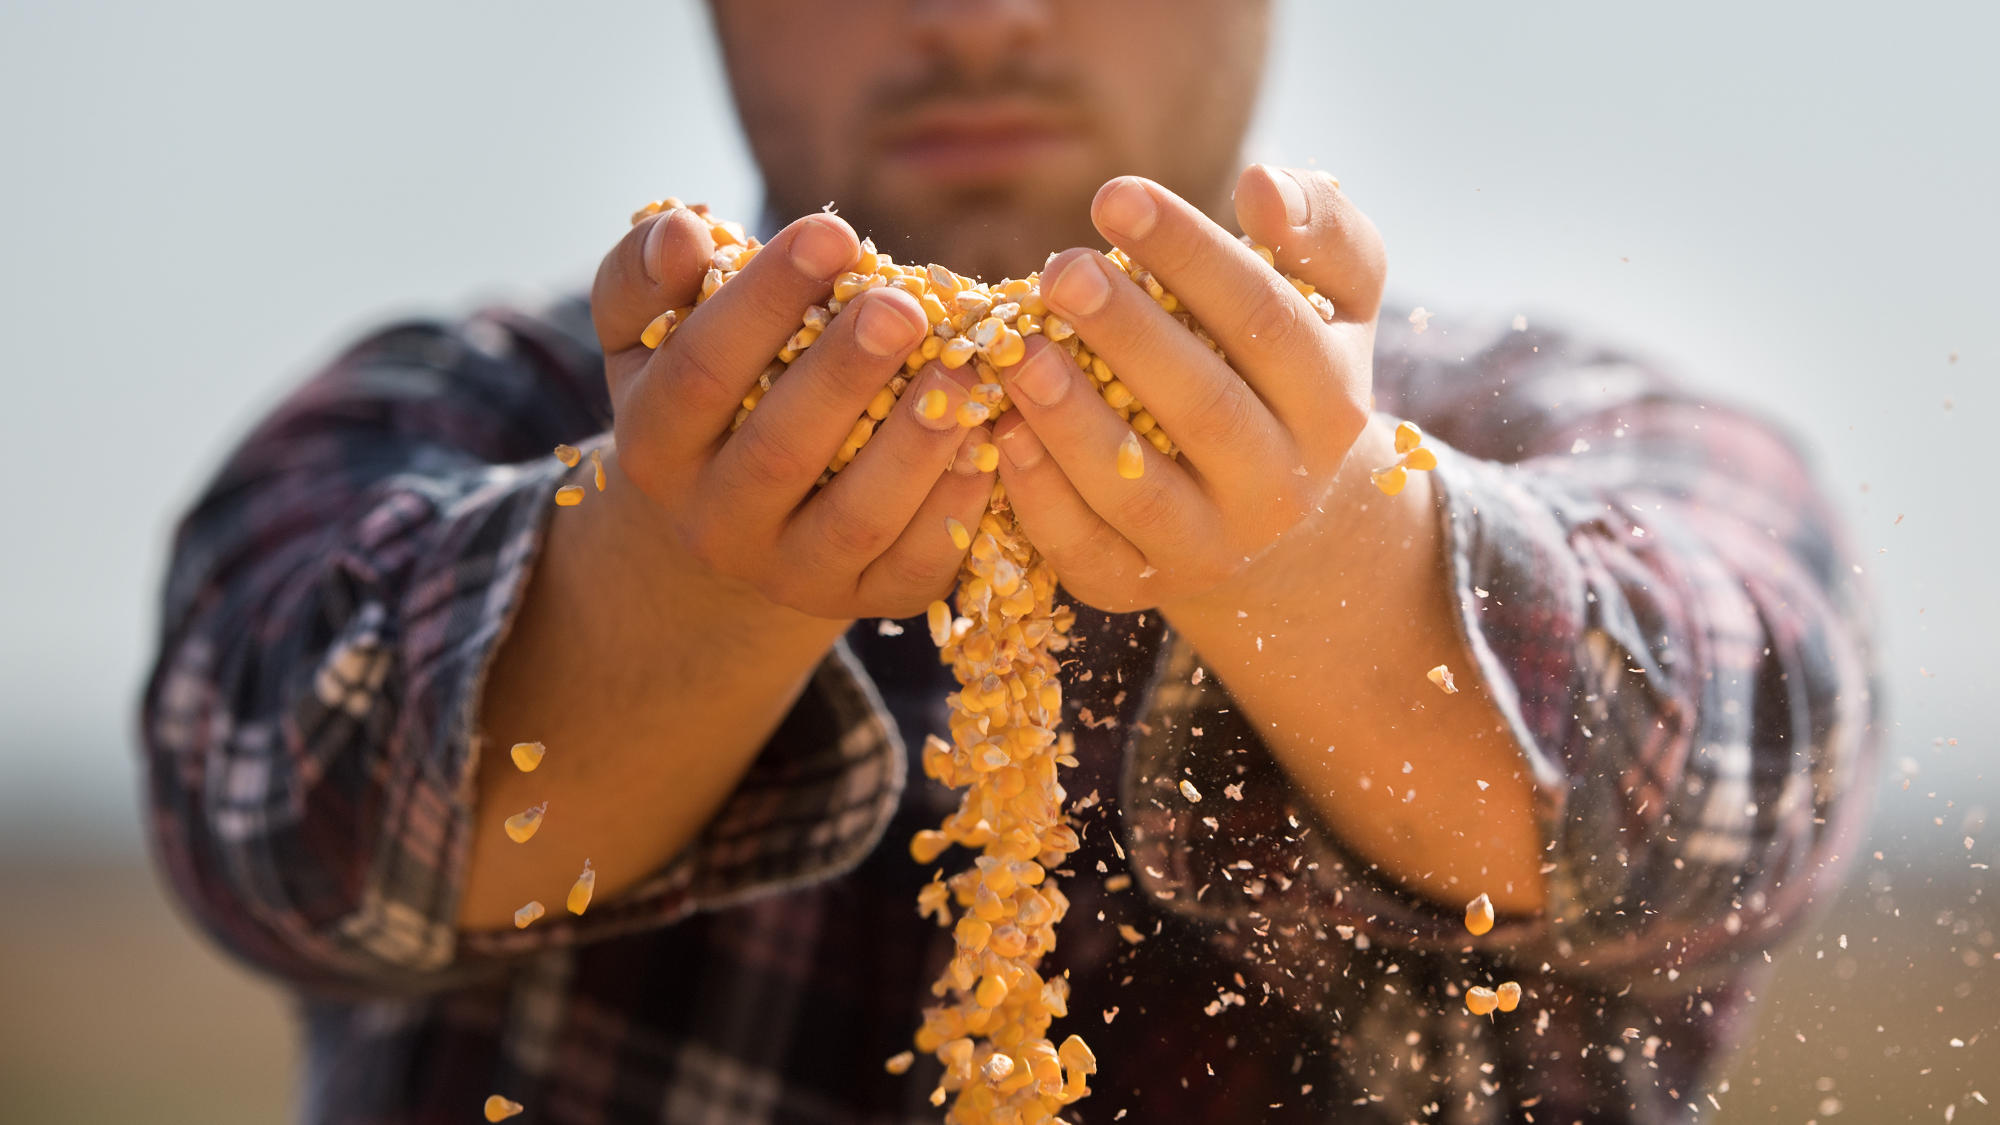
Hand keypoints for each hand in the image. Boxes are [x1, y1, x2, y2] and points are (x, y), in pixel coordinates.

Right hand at [591, 208, 995, 619]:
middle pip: (779, 450)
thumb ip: (648, 275)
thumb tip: (680, 229)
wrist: (734, 516)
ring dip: (913, 444)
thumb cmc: (706, 388)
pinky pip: (914, 565)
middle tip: (904, 306)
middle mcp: (713, 522)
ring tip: (963, 369)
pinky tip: (992, 437)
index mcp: (654, 444)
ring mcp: (790, 572)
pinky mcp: (865, 599)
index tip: (833, 230)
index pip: (700, 369)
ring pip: (854, 518)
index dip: (765, 300)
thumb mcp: (650, 332)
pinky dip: (957, 505)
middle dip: (845, 372)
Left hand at [989, 165, 1386, 612]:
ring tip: (1018, 350)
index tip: (1114, 195)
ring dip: (1071, 418)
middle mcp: (1279, 486)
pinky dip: (1037, 495)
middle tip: (1059, 269)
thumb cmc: (1284, 368)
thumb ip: (1318, 228)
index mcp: (1331, 402)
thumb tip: (1260, 185)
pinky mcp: (1136, 587)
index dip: (1189, 254)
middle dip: (1126, 333)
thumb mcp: (1333, 298)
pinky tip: (998, 431)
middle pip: (1202, 407)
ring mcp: (1208, 549)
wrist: (1274, 511)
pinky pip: (1082, 549)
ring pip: (1137, 489)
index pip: (1264, 319)